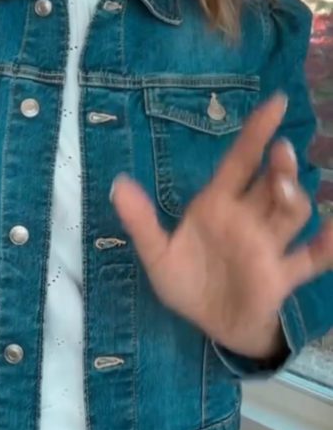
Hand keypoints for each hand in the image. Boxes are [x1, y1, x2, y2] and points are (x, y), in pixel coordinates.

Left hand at [111, 94, 332, 358]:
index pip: (240, 160)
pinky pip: (311, 259)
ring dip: (294, 199)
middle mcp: (248, 218)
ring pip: (290, 214)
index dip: (257, 132)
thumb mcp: (157, 256)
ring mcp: (268, 245)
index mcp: (218, 204)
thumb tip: (118, 185)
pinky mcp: (282, 275)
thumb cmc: (186, 284)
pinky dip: (327, 247)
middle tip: (281, 151)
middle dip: (279, 166)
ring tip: (286, 188)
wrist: (210, 326)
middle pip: (270, 184)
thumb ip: (140, 222)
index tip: (276, 102)